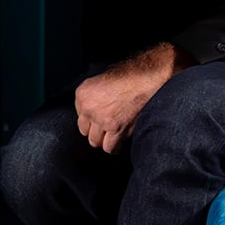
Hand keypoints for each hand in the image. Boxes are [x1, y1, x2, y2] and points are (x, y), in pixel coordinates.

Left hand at [74, 43, 191, 154]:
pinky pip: (110, 147)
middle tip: (103, 130)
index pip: (79, 115)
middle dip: (94, 131)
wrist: (145, 80)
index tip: (97, 119)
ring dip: (103, 141)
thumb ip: (93, 95)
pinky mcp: (116, 129)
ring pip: (95, 141)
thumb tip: (95, 107)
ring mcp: (101, 120)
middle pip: (84, 131)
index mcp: (82, 93)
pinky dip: (114, 147)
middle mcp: (88, 108)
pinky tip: (118, 143)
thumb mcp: (101, 79)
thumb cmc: (127, 76)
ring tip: (110, 138)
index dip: (90, 118)